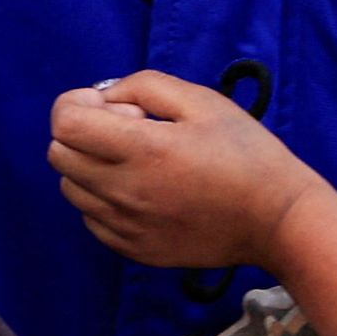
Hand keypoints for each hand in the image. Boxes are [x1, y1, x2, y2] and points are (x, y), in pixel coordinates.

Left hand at [49, 73, 323, 269]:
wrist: (277, 220)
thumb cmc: (246, 153)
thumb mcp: (202, 100)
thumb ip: (144, 86)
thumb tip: (105, 97)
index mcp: (142, 150)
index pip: (65, 123)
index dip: (78, 104)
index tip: (113, 105)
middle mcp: (125, 192)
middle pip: (59, 155)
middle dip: (82, 132)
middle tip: (128, 131)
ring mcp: (127, 227)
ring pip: (71, 189)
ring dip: (90, 167)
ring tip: (137, 162)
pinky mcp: (134, 250)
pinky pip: (92, 219)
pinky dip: (103, 200)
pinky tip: (143, 191)